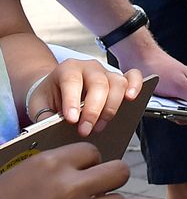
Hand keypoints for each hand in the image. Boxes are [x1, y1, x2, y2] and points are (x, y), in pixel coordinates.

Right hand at [0, 141, 129, 198]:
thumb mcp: (24, 174)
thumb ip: (56, 166)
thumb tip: (82, 166)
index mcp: (50, 164)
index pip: (92, 151)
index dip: (90, 162)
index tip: (84, 170)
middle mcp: (68, 186)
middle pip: (118, 171)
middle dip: (110, 178)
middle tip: (98, 186)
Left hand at [26, 59, 140, 137]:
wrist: (56, 88)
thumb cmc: (49, 97)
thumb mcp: (38, 105)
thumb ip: (45, 116)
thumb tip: (54, 129)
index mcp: (67, 69)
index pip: (71, 82)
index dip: (72, 101)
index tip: (71, 120)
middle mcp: (89, 67)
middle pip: (98, 84)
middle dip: (94, 110)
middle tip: (86, 131)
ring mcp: (106, 72)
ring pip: (118, 83)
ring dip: (111, 107)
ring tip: (100, 126)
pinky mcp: (119, 78)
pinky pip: (133, 77)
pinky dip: (135, 86)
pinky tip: (131, 99)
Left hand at [108, 31, 186, 112]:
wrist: (138, 57)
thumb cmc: (159, 67)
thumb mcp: (180, 86)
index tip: (180, 116)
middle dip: (176, 113)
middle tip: (166, 105)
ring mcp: (176, 89)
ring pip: (174, 109)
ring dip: (164, 109)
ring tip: (158, 100)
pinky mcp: (165, 91)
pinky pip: (163, 105)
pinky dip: (157, 106)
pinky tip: (152, 101)